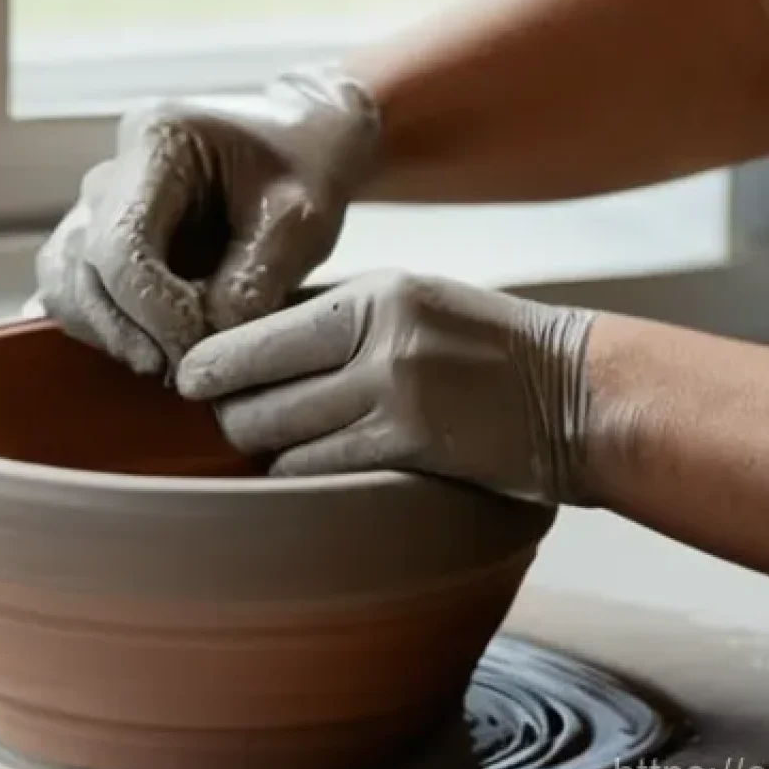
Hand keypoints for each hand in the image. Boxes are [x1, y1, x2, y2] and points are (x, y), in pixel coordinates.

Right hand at [35, 66, 378, 374]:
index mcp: (157, 143)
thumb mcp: (302, 221)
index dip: (152, 311)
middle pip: (79, 267)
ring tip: (172, 360)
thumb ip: (251, 284)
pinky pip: (74, 292)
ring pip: (65, 284)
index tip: (199, 350)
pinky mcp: (100, 239)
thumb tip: (199, 353)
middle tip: (186, 371)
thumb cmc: (307, 168)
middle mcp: (111, 171)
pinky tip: (153, 346)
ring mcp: (97, 205)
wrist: (302, 144)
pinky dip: (106, 327)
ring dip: (111, 333)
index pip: (120, 243)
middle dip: (129, 331)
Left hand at [176, 272, 596, 503]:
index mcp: (373, 295)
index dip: (209, 365)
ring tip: (280, 439)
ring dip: (266, 446)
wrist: (579, 391)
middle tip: (236, 415)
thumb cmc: (484, 345)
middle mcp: (379, 343)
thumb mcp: (410, 301)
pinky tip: (315, 465)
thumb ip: (332, 318)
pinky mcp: (412, 454)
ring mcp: (397, 401)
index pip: (254, 334)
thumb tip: (243, 343)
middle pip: (253, 396)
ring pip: (277, 440)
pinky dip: (301, 473)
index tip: (189, 380)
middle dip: (232, 413)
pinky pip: (316, 472)